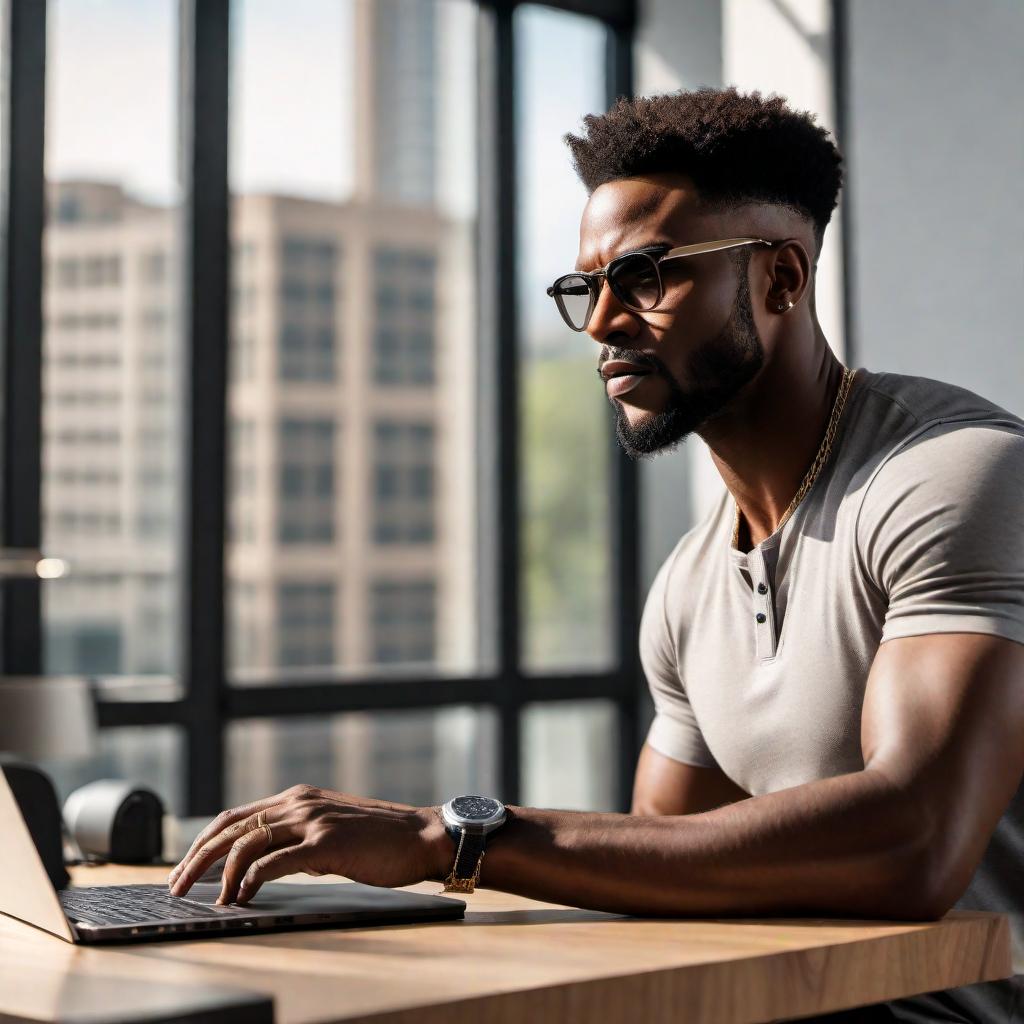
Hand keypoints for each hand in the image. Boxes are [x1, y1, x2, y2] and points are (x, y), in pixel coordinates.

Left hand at [166, 785, 451, 904]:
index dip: (204, 842)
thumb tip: (264, 866)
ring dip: (219, 873)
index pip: (235, 816)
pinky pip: (275, 861)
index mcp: (298, 798)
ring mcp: (313, 820)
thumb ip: (298, 839)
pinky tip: (242, 897)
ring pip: (247, 842)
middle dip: (197, 858)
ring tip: (210, 900)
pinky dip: (251, 880)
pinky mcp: (327, 843)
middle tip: (175, 886)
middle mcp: (300, 803)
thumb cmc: (379, 840)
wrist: (421, 837)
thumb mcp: (331, 829)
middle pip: (232, 827)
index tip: (184, 868)